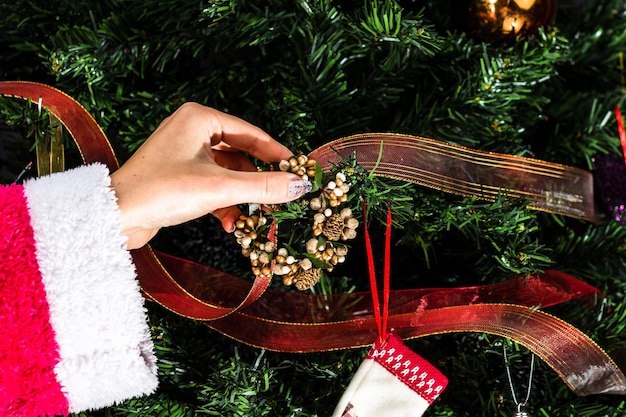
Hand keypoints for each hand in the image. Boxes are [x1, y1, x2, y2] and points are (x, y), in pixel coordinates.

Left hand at [110, 102, 310, 249]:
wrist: (115, 216)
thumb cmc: (161, 191)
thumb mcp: (220, 188)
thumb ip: (263, 186)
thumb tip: (298, 185)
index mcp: (199, 119)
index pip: (250, 133)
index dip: (276, 153)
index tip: (296, 169)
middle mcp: (190, 130)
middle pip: (240, 153)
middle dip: (256, 180)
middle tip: (278, 196)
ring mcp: (182, 153)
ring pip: (226, 172)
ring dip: (239, 197)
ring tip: (250, 217)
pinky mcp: (177, 175)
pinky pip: (211, 184)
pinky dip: (222, 202)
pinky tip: (229, 223)